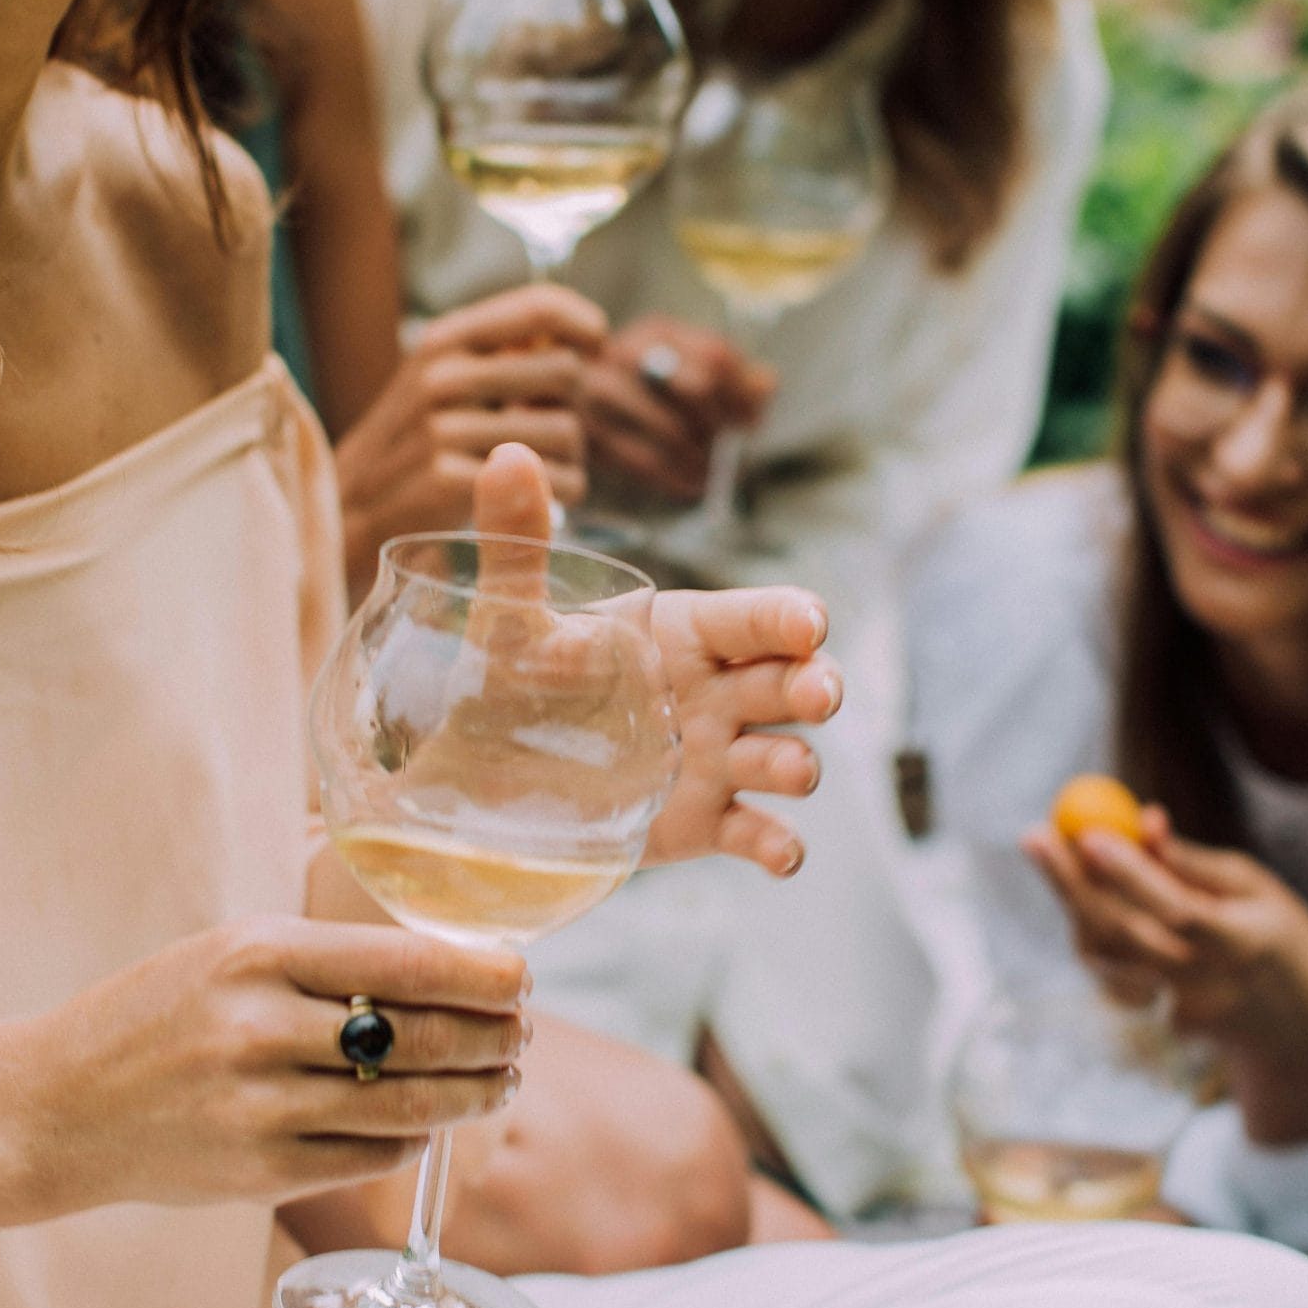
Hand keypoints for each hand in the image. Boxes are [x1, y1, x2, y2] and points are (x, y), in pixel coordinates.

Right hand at [27, 917, 526, 1210]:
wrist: (57, 1106)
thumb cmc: (158, 1017)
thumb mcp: (228, 952)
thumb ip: (326, 957)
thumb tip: (450, 969)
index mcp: (259, 952)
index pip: (407, 962)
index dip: (484, 976)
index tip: (522, 978)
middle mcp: (262, 1026)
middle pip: (425, 1038)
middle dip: (496, 1038)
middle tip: (523, 1034)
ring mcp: (262, 1106)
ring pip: (412, 1105)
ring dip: (475, 1095)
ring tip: (502, 1082)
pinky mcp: (261, 1172)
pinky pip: (374, 1157)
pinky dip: (415, 1140)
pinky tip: (430, 1124)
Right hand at [336, 286, 606, 598]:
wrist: (349, 513)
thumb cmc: (412, 447)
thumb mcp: (440, 382)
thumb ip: (502, 356)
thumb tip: (584, 342)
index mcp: (444, 340)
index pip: (538, 307)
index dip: (584, 324)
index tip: (596, 347)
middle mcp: (442, 376)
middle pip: (566, 371)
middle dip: (569, 407)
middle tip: (545, 435)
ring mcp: (442, 429)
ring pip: (567, 432)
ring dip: (569, 460)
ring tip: (537, 475)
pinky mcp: (448, 482)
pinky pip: (554, 484)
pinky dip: (558, 498)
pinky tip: (533, 504)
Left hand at [472, 445, 839, 878]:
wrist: (488, 781)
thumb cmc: (515, 683)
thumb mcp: (511, 621)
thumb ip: (518, 543)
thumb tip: (507, 451)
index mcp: (686, 634)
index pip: (753, 617)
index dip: (789, 617)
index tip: (809, 623)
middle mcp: (717, 693)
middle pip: (791, 683)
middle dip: (816, 685)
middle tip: (819, 694)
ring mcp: (719, 759)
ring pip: (784, 756)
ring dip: (796, 762)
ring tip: (790, 772)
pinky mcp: (705, 821)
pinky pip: (757, 833)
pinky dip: (778, 844)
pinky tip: (784, 856)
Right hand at [583, 314, 773, 506]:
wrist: (564, 405)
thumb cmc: (638, 391)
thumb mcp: (681, 368)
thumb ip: (730, 373)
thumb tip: (767, 385)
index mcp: (656, 332)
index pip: (717, 356)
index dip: (744, 394)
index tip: (753, 421)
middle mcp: (625, 354)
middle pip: (699, 388)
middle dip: (723, 424)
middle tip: (729, 446)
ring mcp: (601, 394)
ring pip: (674, 431)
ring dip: (703, 459)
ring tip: (711, 469)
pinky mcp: (591, 436)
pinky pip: (648, 463)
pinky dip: (679, 479)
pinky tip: (692, 483)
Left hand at [1024, 811, 1307, 1146]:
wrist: (1294, 1029)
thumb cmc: (1273, 936)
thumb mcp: (1253, 891)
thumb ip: (1191, 862)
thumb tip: (1143, 818)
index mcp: (1243, 945)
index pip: (1177, 911)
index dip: (1130, 875)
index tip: (1088, 833)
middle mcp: (1204, 986)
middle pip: (1121, 936)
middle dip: (1069, 883)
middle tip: (1033, 835)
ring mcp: (1175, 1012)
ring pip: (1103, 954)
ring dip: (1076, 902)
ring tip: (1069, 860)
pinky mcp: (1152, 1023)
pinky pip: (1109, 969)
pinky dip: (1098, 932)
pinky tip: (1106, 906)